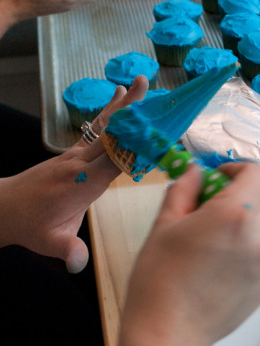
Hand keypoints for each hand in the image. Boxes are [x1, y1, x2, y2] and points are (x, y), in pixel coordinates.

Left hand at [0, 76, 148, 273]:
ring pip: (104, 126)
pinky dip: (108, 112)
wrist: (3, 208)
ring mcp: (75, 154)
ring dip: (122, 105)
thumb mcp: (48, 241)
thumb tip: (78, 265)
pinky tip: (117, 95)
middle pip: (111, 134)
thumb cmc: (30, 225)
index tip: (155, 128)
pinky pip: (95, 129)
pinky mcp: (72, 152)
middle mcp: (80, 162)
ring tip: (138, 84)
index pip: (114, 160)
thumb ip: (66, 250)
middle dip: (131, 112)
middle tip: (148, 89)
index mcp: (82, 182)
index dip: (135, 145)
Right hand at [119, 162, 259, 345]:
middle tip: (204, 212)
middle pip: (256, 199)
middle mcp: (258, 236)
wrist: (166, 333)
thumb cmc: (159, 278)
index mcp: (234, 214)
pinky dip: (243, 248)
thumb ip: (184, 188)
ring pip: (257, 225)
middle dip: (232, 198)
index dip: (236, 169)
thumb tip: (195, 170)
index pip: (257, 172)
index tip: (217, 179)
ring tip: (209, 242)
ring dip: (238, 223)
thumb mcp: (165, 223)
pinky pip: (259, 251)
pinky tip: (217, 264)